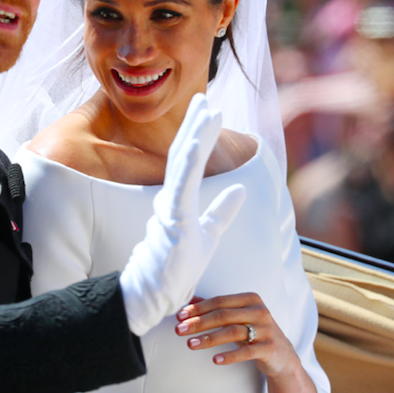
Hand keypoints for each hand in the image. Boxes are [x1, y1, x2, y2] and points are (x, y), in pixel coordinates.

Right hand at [119, 94, 245, 335]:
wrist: (155, 295)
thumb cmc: (175, 269)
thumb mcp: (208, 235)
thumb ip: (222, 212)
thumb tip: (239, 188)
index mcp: (178, 200)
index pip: (190, 161)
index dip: (200, 134)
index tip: (210, 110)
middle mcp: (171, 198)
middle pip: (184, 154)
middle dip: (195, 124)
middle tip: (203, 97)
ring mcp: (170, 208)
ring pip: (182, 163)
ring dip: (195, 134)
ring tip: (205, 110)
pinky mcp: (172, 220)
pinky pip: (181, 186)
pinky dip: (189, 162)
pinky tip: (196, 142)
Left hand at [176, 292, 318, 392]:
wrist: (282, 355)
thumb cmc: (254, 331)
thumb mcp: (237, 317)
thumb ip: (216, 308)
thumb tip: (189, 301)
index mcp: (250, 299)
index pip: (219, 301)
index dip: (198, 308)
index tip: (180, 316)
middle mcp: (259, 311)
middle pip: (223, 315)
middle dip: (198, 323)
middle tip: (179, 330)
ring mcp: (266, 330)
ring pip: (232, 332)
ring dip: (209, 338)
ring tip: (191, 344)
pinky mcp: (270, 348)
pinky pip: (246, 352)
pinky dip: (229, 355)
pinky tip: (214, 360)